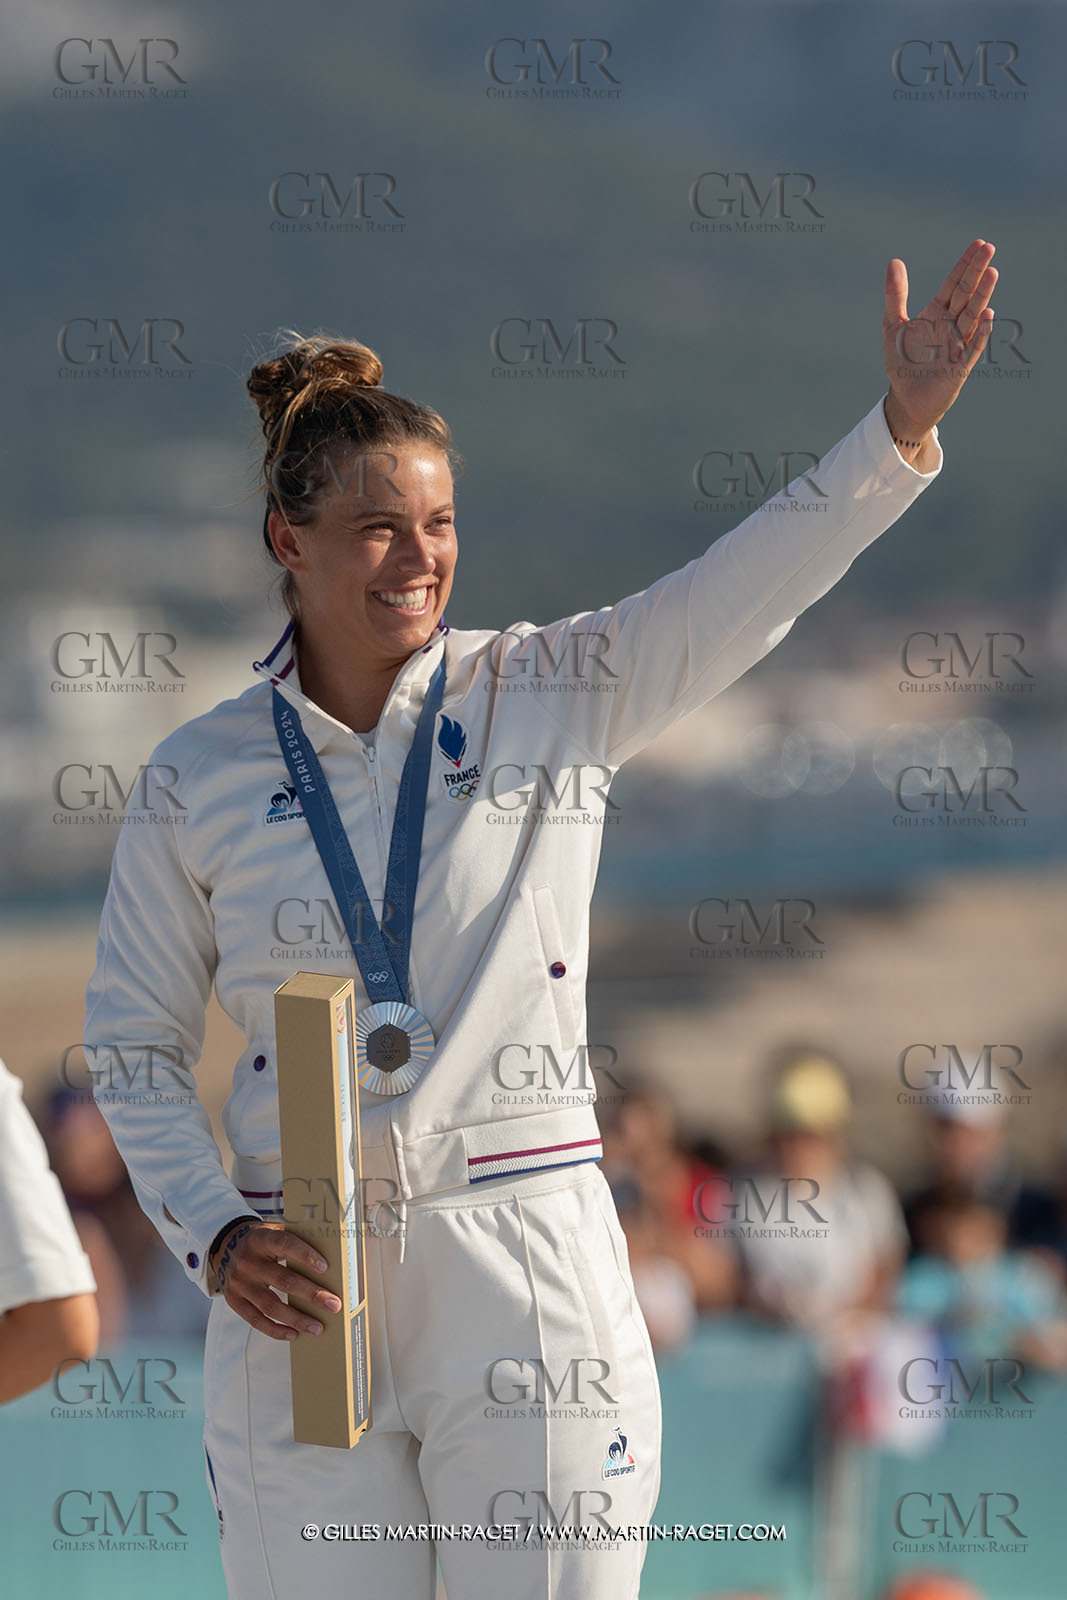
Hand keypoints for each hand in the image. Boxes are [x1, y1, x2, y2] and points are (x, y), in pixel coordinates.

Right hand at [210, 1219, 341, 1340]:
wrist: (226, 1247)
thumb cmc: (261, 1241)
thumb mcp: (273, 1231)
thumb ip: (295, 1240)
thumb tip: (330, 1257)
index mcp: (261, 1239)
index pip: (284, 1243)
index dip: (304, 1255)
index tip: (325, 1267)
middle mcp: (247, 1261)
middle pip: (283, 1280)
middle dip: (311, 1294)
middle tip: (333, 1304)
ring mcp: (239, 1283)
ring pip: (271, 1305)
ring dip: (297, 1318)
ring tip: (317, 1327)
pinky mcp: (234, 1300)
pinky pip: (256, 1320)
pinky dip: (275, 1329)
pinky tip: (293, 1334)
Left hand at [882, 238, 997, 437]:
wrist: (905, 398)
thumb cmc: (902, 362)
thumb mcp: (892, 325)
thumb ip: (895, 295)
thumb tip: (894, 261)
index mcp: (937, 312)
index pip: (954, 283)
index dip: (964, 264)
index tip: (978, 244)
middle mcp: (951, 324)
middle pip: (967, 293)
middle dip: (976, 271)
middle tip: (988, 248)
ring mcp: (958, 343)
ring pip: (973, 315)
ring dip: (982, 295)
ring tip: (991, 273)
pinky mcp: (959, 365)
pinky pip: (972, 346)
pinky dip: (980, 332)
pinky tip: (987, 315)